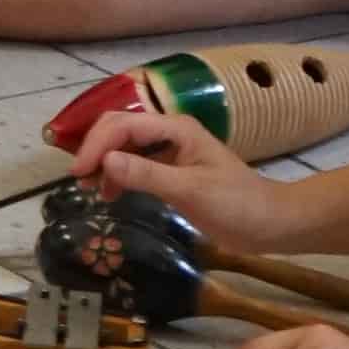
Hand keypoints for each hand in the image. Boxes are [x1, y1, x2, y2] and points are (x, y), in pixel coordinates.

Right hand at [67, 104, 301, 250]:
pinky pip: (136, 163)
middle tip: (80, 181)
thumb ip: (146, 174)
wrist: (271, 224)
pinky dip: (119, 174)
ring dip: (105, 162)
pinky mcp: (172, 170)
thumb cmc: (236, 205)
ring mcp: (171, 151)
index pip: (123, 125)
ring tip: (94, 190)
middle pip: (120, 128)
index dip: (96, 145)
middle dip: (96, 149)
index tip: (78, 174)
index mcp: (176, 128)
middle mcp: (170, 133)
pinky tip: (113, 194)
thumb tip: (104, 161)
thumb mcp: (189, 191)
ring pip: (125, 145)